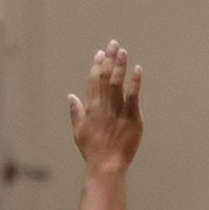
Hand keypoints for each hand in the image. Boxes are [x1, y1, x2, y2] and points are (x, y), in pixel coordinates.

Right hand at [68, 40, 143, 171]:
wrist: (105, 165)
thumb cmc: (92, 151)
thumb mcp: (79, 131)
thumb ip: (76, 112)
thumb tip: (70, 96)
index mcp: (91, 108)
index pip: (93, 81)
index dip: (97, 65)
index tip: (101, 52)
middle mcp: (103, 106)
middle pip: (105, 77)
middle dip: (109, 59)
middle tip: (114, 44)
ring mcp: (117, 111)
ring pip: (117, 83)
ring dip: (120, 66)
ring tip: (123, 51)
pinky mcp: (131, 118)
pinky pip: (133, 96)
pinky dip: (135, 82)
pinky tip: (138, 70)